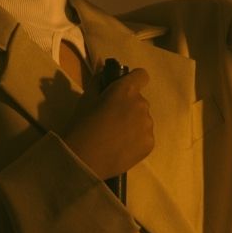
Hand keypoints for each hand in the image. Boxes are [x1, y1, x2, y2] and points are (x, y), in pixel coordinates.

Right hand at [59, 66, 153, 180]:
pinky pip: (145, 136)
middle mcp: (141, 104)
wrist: (84, 160)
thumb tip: (103, 72)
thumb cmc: (81, 126)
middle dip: (128, 106)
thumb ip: (98, 82)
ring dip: (133, 124)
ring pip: (143, 119)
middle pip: (140, 100)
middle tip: (111, 120)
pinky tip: (121, 147)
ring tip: (115, 137)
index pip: (142, 76)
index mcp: (126, 90)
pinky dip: (136, 140)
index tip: (123, 91)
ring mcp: (147, 125)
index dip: (133, 81)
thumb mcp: (85, 99)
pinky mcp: (149, 143)